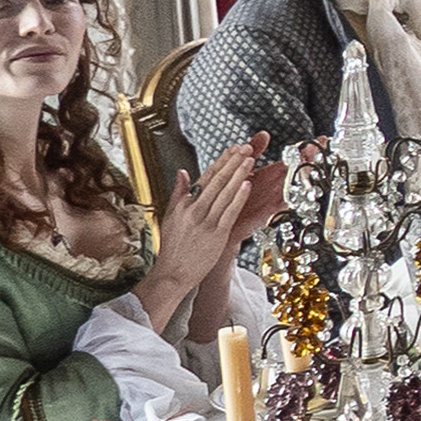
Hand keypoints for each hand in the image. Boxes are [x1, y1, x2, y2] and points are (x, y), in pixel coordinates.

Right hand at [147, 134, 268, 318]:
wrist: (172, 272)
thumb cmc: (173, 247)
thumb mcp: (170, 216)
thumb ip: (178, 192)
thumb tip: (182, 172)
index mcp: (184, 203)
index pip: (205, 176)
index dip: (221, 161)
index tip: (233, 149)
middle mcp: (194, 209)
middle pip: (217, 181)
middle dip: (233, 162)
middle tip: (246, 147)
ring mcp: (205, 221)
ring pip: (224, 193)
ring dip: (238, 174)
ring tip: (250, 159)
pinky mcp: (216, 234)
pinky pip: (229, 212)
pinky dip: (238, 197)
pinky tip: (246, 184)